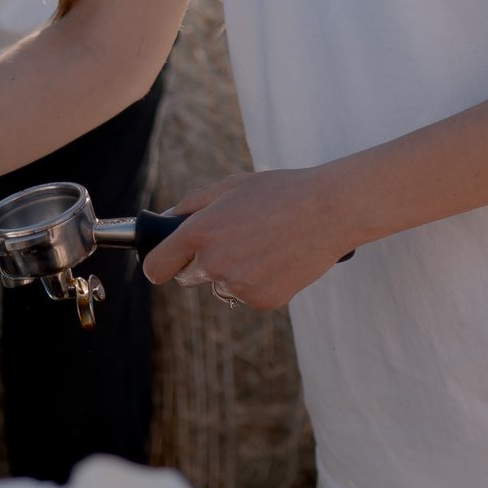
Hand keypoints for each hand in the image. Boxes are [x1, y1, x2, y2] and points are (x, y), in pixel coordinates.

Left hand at [141, 168, 352, 310]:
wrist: (330, 210)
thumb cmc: (280, 192)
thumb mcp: (230, 186)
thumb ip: (191, 205)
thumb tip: (166, 221)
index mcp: (199, 233)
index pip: (156, 267)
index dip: (160, 263)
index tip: (168, 261)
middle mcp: (214, 264)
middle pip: (187, 279)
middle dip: (199, 264)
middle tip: (229, 242)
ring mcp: (238, 287)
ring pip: (221, 287)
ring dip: (232, 273)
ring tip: (262, 246)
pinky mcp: (263, 301)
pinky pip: (248, 296)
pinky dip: (258, 282)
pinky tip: (278, 259)